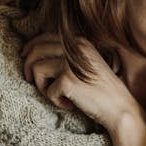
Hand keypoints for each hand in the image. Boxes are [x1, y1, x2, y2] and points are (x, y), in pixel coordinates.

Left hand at [21, 34, 142, 131]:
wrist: (119, 107)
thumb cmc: (103, 90)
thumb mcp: (86, 64)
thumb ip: (68, 56)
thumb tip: (36, 55)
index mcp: (80, 42)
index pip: (45, 37)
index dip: (31, 48)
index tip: (26, 58)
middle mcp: (74, 49)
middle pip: (35, 50)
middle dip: (28, 66)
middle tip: (32, 80)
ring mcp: (70, 64)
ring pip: (36, 69)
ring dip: (42, 86)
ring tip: (56, 96)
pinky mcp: (68, 81)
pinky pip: (47, 91)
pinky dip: (55, 101)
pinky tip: (70, 105)